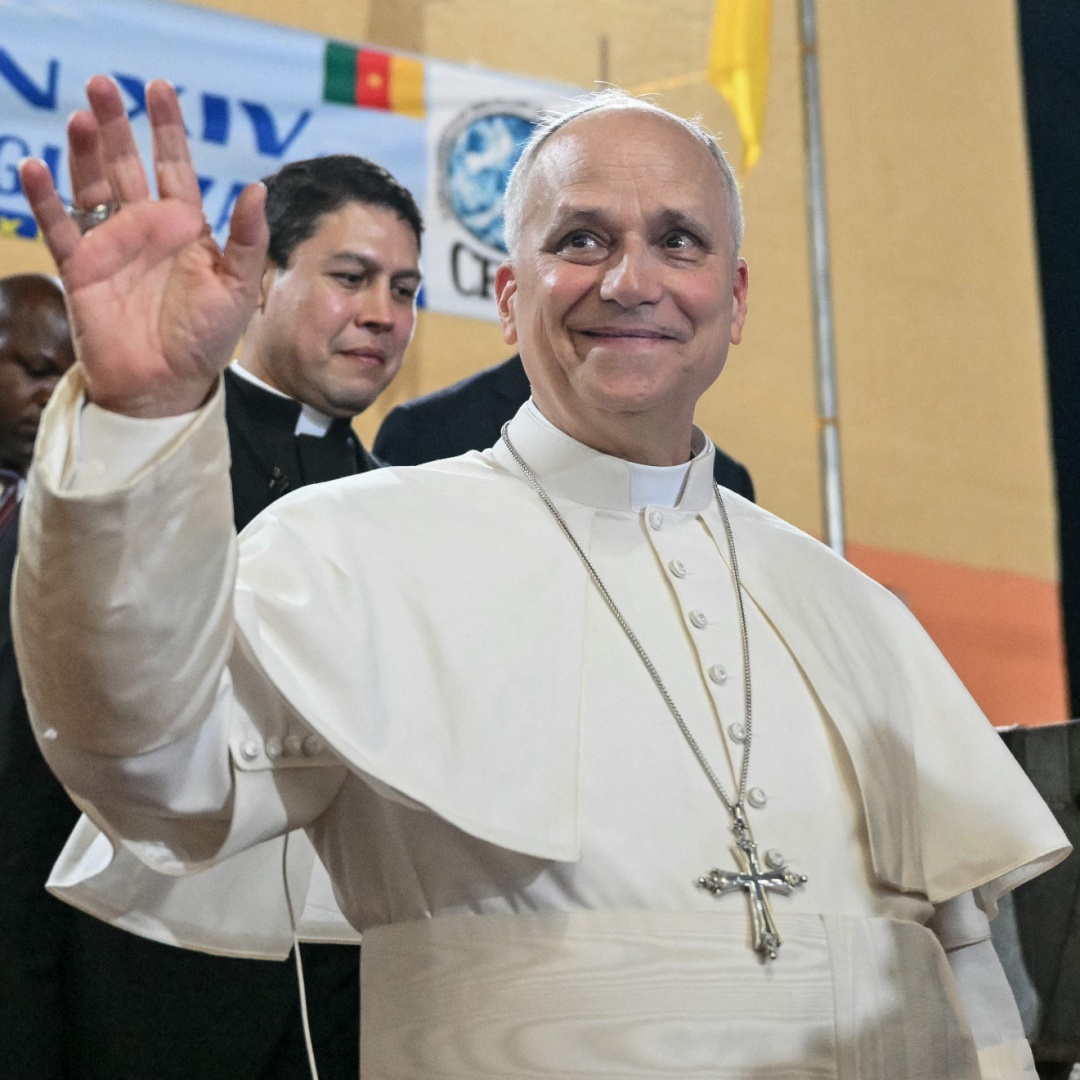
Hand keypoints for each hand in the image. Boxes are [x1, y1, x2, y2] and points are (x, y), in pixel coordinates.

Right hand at [18, 77, 267, 416]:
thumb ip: (248, 240)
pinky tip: (35, 167)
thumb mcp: (240, 290)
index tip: (159, 88)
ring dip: (83, 151)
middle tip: (103, 83)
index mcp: (186, 230)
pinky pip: (59, 225)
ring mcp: (111, 246)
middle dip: (115, 124)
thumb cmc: (207, 341)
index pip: (174, 167)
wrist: (167, 386)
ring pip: (91, 185)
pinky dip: (45, 198)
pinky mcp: (81, 268)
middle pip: (127, 164)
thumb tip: (257, 188)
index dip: (167, 129)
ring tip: (81, 115)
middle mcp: (146, 229)